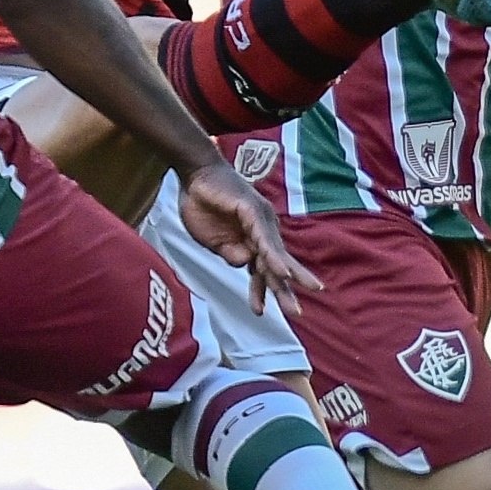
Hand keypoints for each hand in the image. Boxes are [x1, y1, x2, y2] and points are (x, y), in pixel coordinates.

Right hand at [177, 162, 321, 315]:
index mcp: (251, 239)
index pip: (262, 269)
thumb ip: (229, 253)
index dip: (262, 290)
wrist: (193, 176)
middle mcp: (261, 231)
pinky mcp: (253, 211)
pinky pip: (264, 239)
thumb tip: (243, 265)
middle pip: (276, 264)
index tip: (260, 311)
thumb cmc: (201, 205)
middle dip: (285, 289)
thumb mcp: (212, 241)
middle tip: (297, 313)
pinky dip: (273, 257)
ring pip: (275, 255)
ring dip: (285, 278)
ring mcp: (259, 220)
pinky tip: (281, 273)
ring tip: (297, 298)